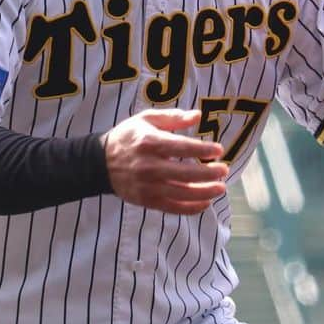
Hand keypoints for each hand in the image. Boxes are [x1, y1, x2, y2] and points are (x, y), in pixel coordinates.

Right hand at [103, 109, 227, 214]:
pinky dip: (191, 208)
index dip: (203, 149)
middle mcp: (149, 166)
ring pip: (182, 193)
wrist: (99, 162)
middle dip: (209, 173)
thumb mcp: (146, 119)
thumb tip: (198, 116)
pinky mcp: (146, 201)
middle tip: (224, 170)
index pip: (182, 147)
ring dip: (205, 192)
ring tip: (220, 188)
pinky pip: (173, 208)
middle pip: (185, 173)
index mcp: (150, 143)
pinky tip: (206, 202)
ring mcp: (147, 186)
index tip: (219, 150)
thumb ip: (173, 117)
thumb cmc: (128, 137)